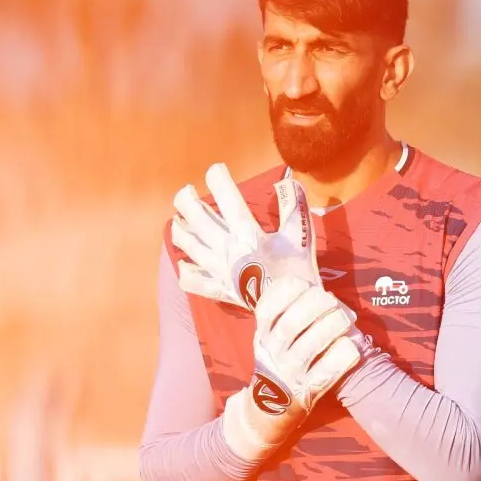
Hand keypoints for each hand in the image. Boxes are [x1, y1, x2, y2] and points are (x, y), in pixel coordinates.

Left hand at [170, 163, 319, 310]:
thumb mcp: (300, 236)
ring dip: (180, 228)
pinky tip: (185, 262)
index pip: (228, 199)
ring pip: (187, 245)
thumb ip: (293, 206)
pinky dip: (186, 269)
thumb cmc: (298, 271)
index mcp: (247, 234)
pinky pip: (192, 279)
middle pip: (196, 219)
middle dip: (186, 200)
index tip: (216, 170)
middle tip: (187, 191)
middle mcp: (226, 249)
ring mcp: (218, 270)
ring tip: (180, 219)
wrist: (292, 311)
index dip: (218, 179)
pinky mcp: (219, 288)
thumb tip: (288, 181)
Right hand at [221, 275, 361, 458]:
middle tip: (332, 302)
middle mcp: (272, 352)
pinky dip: (341, 356)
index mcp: (263, 333)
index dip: (290, 291)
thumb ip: (286, 310)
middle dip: (317, 305)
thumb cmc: (280, 360)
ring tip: (345, 320)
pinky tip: (350, 347)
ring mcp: (288, 373)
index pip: (268, 306)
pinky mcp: (306, 392)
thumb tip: (311, 280)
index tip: (307, 286)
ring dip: (332, 326)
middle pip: (291, 323)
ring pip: (310, 345)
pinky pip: (326, 371)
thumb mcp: (271, 335)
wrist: (269, 409)